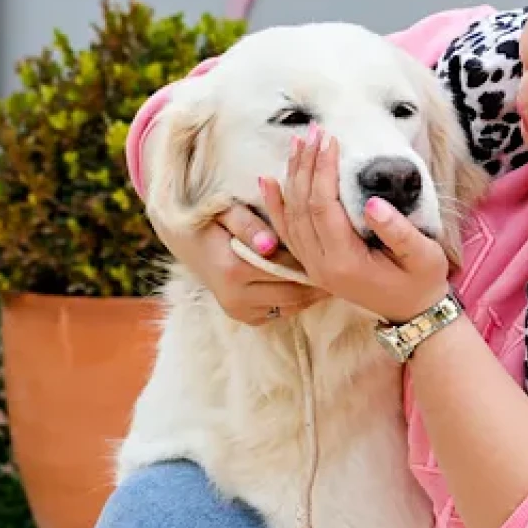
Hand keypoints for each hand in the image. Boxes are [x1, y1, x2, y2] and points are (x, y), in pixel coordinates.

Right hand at [150, 204, 328, 325]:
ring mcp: (238, 311)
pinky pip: (280, 311)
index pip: (287, 269)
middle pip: (293, 293)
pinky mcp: (243, 317)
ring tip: (332, 272)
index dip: (314, 260)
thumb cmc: (210, 217)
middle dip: (318, 280)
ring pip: (290, 306)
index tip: (336, 249)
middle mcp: (235, 298)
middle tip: (343, 264)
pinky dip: (296, 298)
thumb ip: (248, 224)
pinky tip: (309, 281)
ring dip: (310, 292)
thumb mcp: (225, 210)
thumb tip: (270, 245)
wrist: (185, 238)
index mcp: (233, 270)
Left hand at [261, 125, 450, 322]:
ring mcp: (313, 266)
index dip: (324, 170)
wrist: (413, 313)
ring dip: (292, 177)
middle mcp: (321, 266)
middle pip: (302, 207)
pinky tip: (269, 180)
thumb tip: (372, 202)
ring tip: (298, 143)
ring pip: (291, 216)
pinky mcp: (313, 264)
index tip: (331, 140)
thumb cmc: (422, 281)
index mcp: (345, 263)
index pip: (324, 207)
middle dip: (307, 165)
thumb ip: (398, 231)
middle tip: (314, 131)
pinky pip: (287, 231)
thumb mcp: (423, 256)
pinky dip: (276, 204)